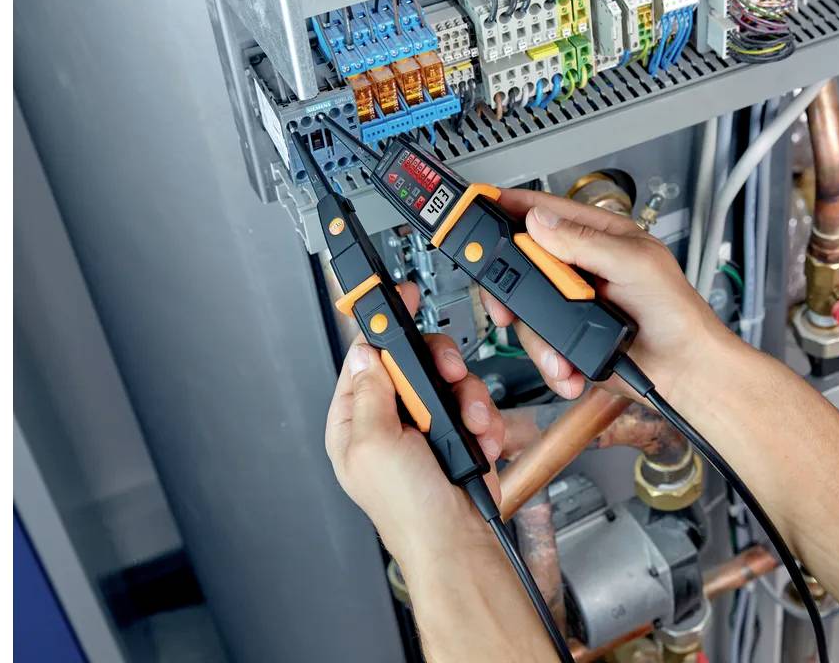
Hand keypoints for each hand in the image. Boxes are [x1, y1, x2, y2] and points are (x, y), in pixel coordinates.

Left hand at [325, 282, 503, 551]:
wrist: (457, 541)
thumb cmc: (408, 509)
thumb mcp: (375, 444)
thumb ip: (370, 392)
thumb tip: (363, 352)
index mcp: (354, 421)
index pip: (364, 358)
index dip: (382, 327)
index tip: (396, 297)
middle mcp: (388, 421)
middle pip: (414, 361)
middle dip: (440, 367)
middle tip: (450, 376)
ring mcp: (425, 428)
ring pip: (450, 381)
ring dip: (468, 399)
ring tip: (470, 424)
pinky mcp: (457, 435)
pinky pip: (474, 405)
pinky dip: (483, 421)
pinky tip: (480, 441)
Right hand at [479, 189, 734, 402]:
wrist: (684, 371)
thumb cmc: (676, 313)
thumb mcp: (634, 264)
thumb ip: (585, 242)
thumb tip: (541, 220)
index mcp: (599, 237)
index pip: (548, 211)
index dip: (513, 206)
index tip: (483, 205)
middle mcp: (581, 268)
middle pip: (524, 263)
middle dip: (513, 288)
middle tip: (507, 304)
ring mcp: (573, 303)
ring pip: (527, 309)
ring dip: (540, 337)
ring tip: (562, 351)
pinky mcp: (570, 337)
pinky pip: (540, 344)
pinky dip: (551, 360)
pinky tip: (570, 366)